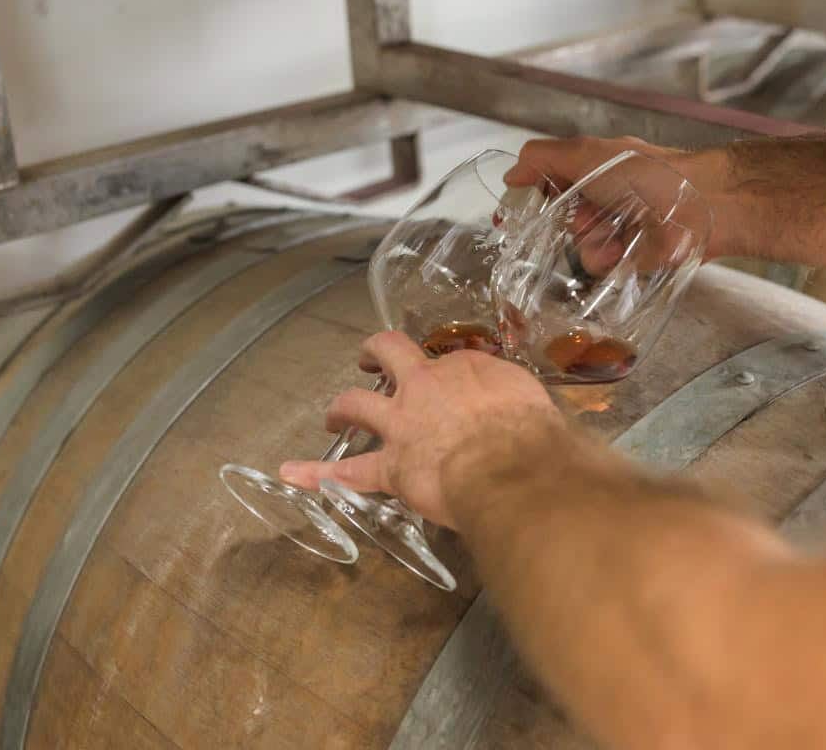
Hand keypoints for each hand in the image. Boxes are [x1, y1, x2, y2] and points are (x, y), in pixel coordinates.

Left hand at [279, 331, 561, 529]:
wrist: (512, 465)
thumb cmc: (534, 434)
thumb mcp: (533, 399)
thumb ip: (517, 398)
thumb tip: (523, 410)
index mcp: (465, 368)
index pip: (448, 362)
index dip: (446, 372)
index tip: (455, 387)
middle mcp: (425, 385)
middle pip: (389, 352)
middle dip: (375, 354)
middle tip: (370, 361)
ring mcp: (401, 424)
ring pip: (356, 405)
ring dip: (341, 409)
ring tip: (334, 417)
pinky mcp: (390, 466)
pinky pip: (349, 472)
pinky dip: (316, 473)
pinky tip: (292, 473)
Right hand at [505, 136, 724, 271]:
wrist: (700, 205)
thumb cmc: (645, 174)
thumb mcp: (587, 155)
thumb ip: (543, 159)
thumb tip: (511, 173)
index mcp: (594, 171)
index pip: (550, 187)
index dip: (530, 201)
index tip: (509, 217)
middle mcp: (604, 202)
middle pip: (561, 224)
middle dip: (566, 223)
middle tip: (584, 216)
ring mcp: (619, 233)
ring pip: (580, 248)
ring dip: (591, 243)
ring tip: (612, 234)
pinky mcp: (633, 261)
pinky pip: (603, 269)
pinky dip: (610, 260)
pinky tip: (624, 251)